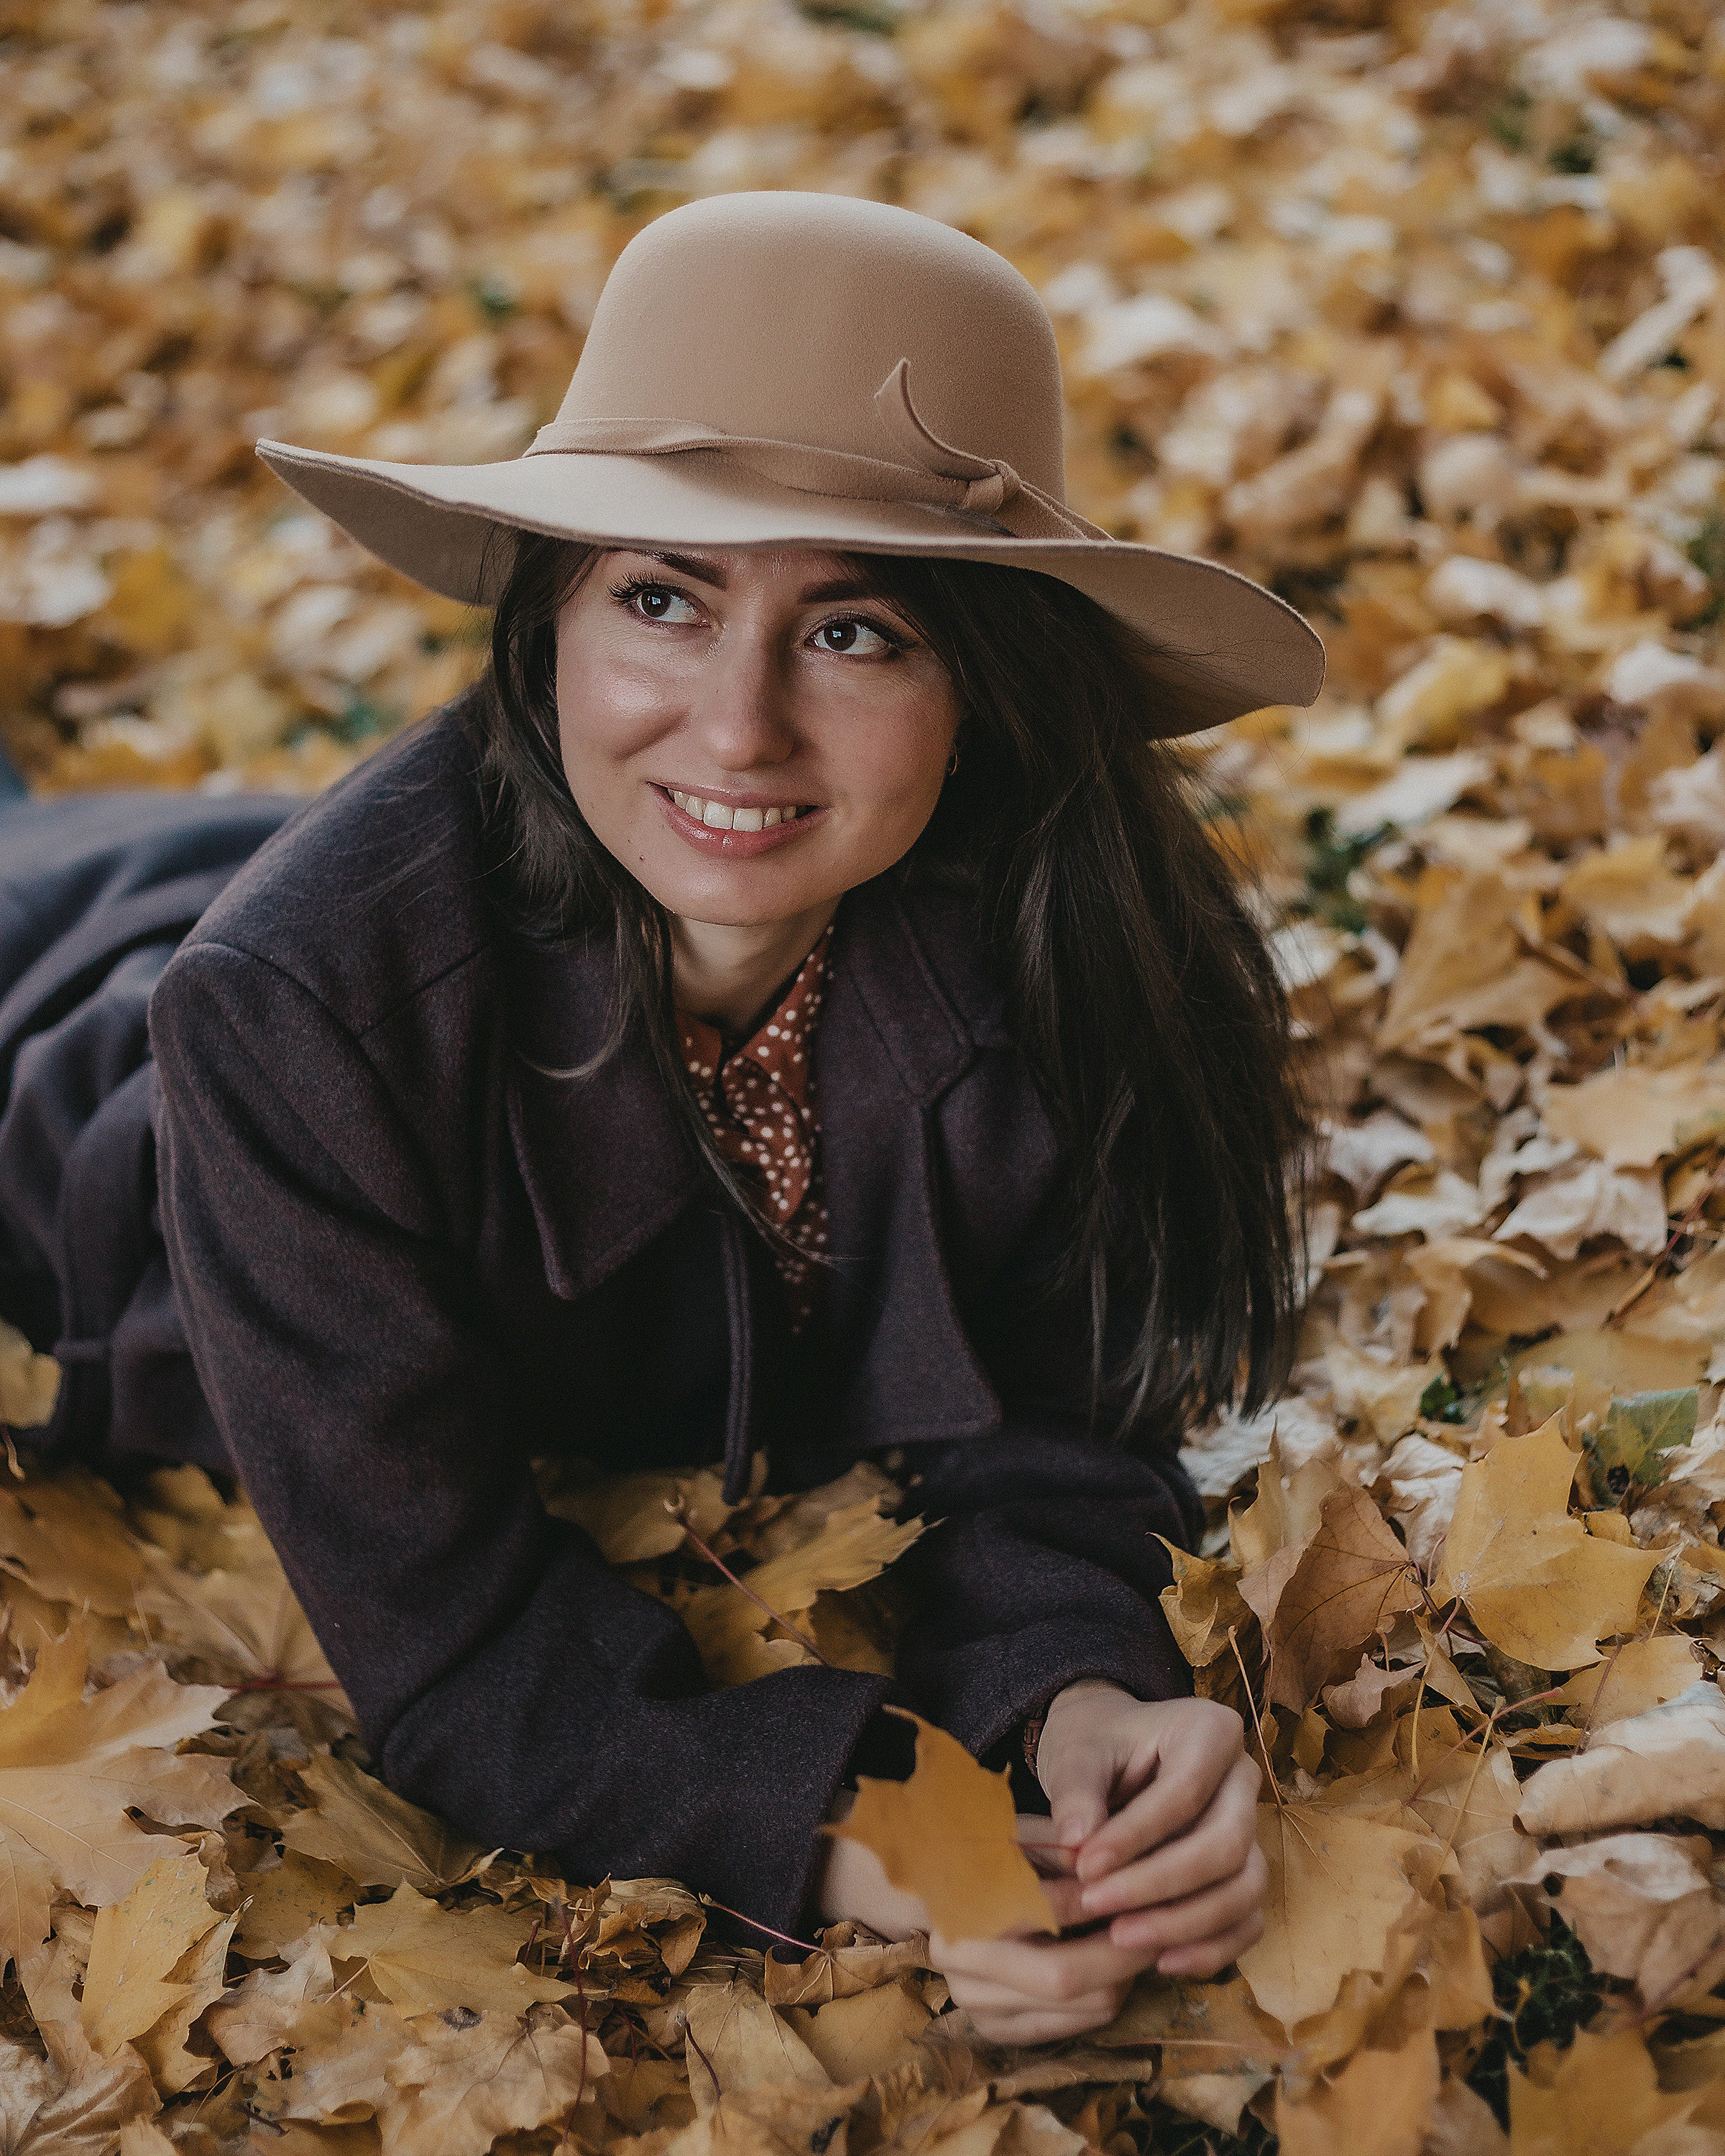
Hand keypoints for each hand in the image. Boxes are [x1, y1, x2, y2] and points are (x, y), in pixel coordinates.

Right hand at [815, 1807, 1167, 2044]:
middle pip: (1064, 1976)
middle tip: (1159, 1921)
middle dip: (1123, 1950)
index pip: (1045, 1910)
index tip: (1139, 1880)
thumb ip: (1060, 1844)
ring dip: (1123, 1974)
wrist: (946, 1894)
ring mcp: (976, 2004)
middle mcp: (960, 1962)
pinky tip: (1116, 1965)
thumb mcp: (1020, 1833)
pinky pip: (1076, 2027)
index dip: (1099, 1896)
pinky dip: (1108, 1996)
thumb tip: (1104, 1857)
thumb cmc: (992, 1852)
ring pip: (1080, 2006)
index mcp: (960, 1903)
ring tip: (1142, 1937)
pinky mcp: (999, 2031)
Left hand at [1034, 1681, 1264, 1978]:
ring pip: (1246, 1887)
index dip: (1137, 1835)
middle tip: (1096, 1904)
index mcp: (1210, 1731)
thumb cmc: (1096, 1748)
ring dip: (1186, 1923)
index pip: (1186, 1791)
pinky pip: (1248, 1919)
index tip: (1084, 1867)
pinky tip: (1161, 1961)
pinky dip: (1212, 1947)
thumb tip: (1075, 1842)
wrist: (1111, 1755)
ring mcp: (1253, 1828)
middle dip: (1161, 1884)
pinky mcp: (1246, 1872)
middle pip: (1228, 1844)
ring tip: (1121, 1937)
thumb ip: (1076, 1792)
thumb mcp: (1076, 1753)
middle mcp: (1244, 1778)